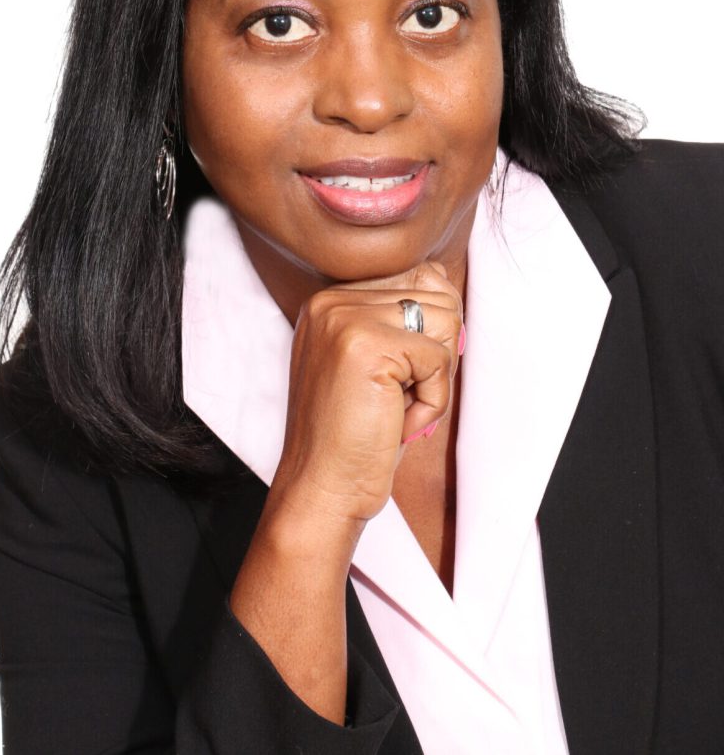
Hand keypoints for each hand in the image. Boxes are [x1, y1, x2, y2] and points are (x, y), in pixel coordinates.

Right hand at [269, 261, 462, 528]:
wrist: (321, 492)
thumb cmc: (357, 436)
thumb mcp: (379, 366)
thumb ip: (404, 320)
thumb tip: (449, 287)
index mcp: (330, 302)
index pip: (418, 277)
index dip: (431, 334)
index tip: (398, 380)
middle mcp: (331, 301)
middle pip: (438, 296)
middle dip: (436, 356)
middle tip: (396, 400)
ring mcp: (345, 318)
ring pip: (446, 322)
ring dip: (435, 379)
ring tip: (394, 410)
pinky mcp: (366, 344)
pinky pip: (440, 360)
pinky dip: (433, 402)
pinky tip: (397, 424)